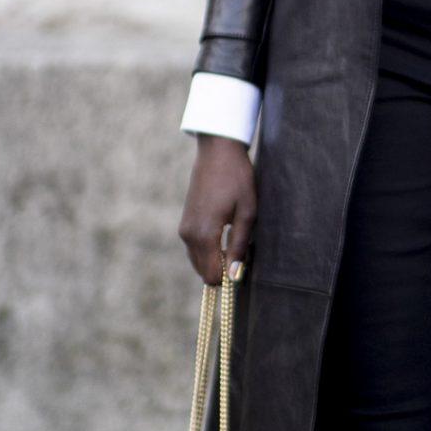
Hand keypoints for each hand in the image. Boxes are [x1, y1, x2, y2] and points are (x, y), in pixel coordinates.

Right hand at [179, 135, 257, 285]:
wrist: (217, 152)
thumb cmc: (237, 179)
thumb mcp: (247, 212)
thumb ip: (239, 245)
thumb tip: (234, 275)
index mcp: (204, 234)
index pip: (212, 275)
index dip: (228, 279)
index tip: (244, 266)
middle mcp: (188, 235)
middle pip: (203, 272)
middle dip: (222, 271)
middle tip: (242, 254)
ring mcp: (184, 228)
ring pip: (198, 261)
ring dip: (215, 260)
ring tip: (235, 242)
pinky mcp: (185, 222)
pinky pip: (195, 248)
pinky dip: (208, 251)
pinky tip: (225, 236)